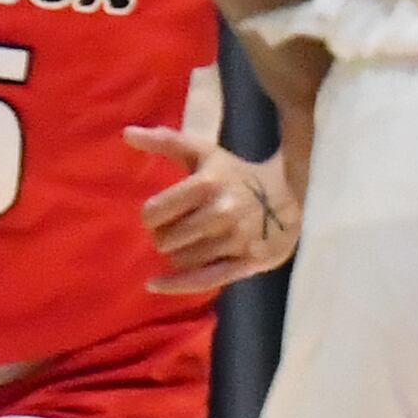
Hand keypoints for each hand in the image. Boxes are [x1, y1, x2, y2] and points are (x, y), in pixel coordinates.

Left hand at [128, 121, 299, 293]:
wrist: (290, 197)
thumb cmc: (236, 175)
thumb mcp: (204, 154)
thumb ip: (166, 141)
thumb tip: (127, 133)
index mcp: (207, 184)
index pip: (153, 213)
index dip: (151, 216)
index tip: (161, 214)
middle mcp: (221, 213)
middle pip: (164, 240)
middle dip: (165, 236)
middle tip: (177, 230)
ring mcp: (236, 240)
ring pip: (181, 261)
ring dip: (179, 255)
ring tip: (190, 244)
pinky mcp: (248, 262)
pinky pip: (203, 280)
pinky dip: (176, 284)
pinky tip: (155, 284)